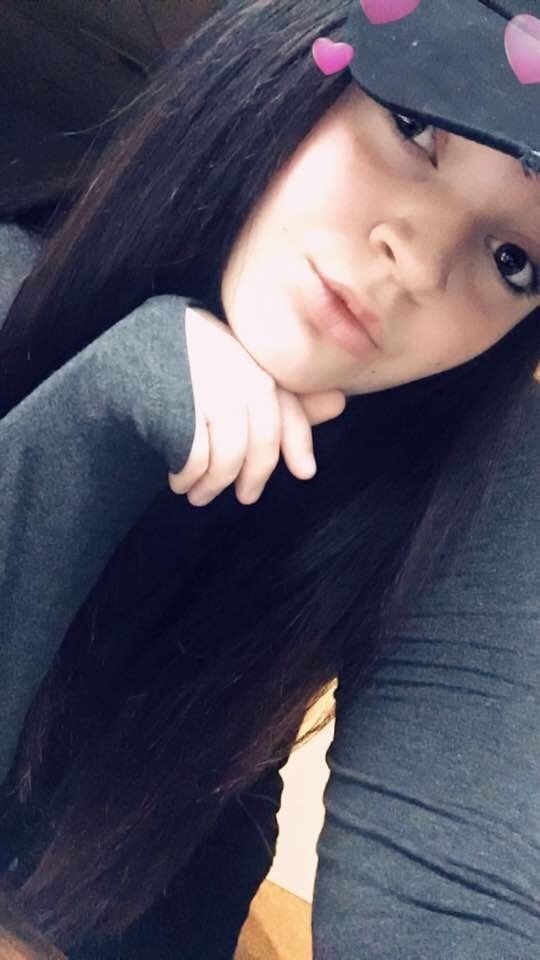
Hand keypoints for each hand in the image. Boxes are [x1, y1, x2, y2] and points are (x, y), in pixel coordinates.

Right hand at [168, 305, 345, 505]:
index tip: (305, 472)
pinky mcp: (170, 402)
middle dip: (254, 474)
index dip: (297, 439)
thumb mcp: (239, 380)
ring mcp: (202, 383)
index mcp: (250, 357)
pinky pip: (194, 453)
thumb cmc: (191, 370)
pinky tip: (182, 480)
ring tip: (200, 494)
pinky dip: (190, 474)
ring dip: (215, 482)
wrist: (127, 352)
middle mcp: (232, 366)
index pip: (283, 403)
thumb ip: (286, 397)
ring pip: (228, 451)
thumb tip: (339, 404)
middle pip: (260, 435)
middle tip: (246, 498)